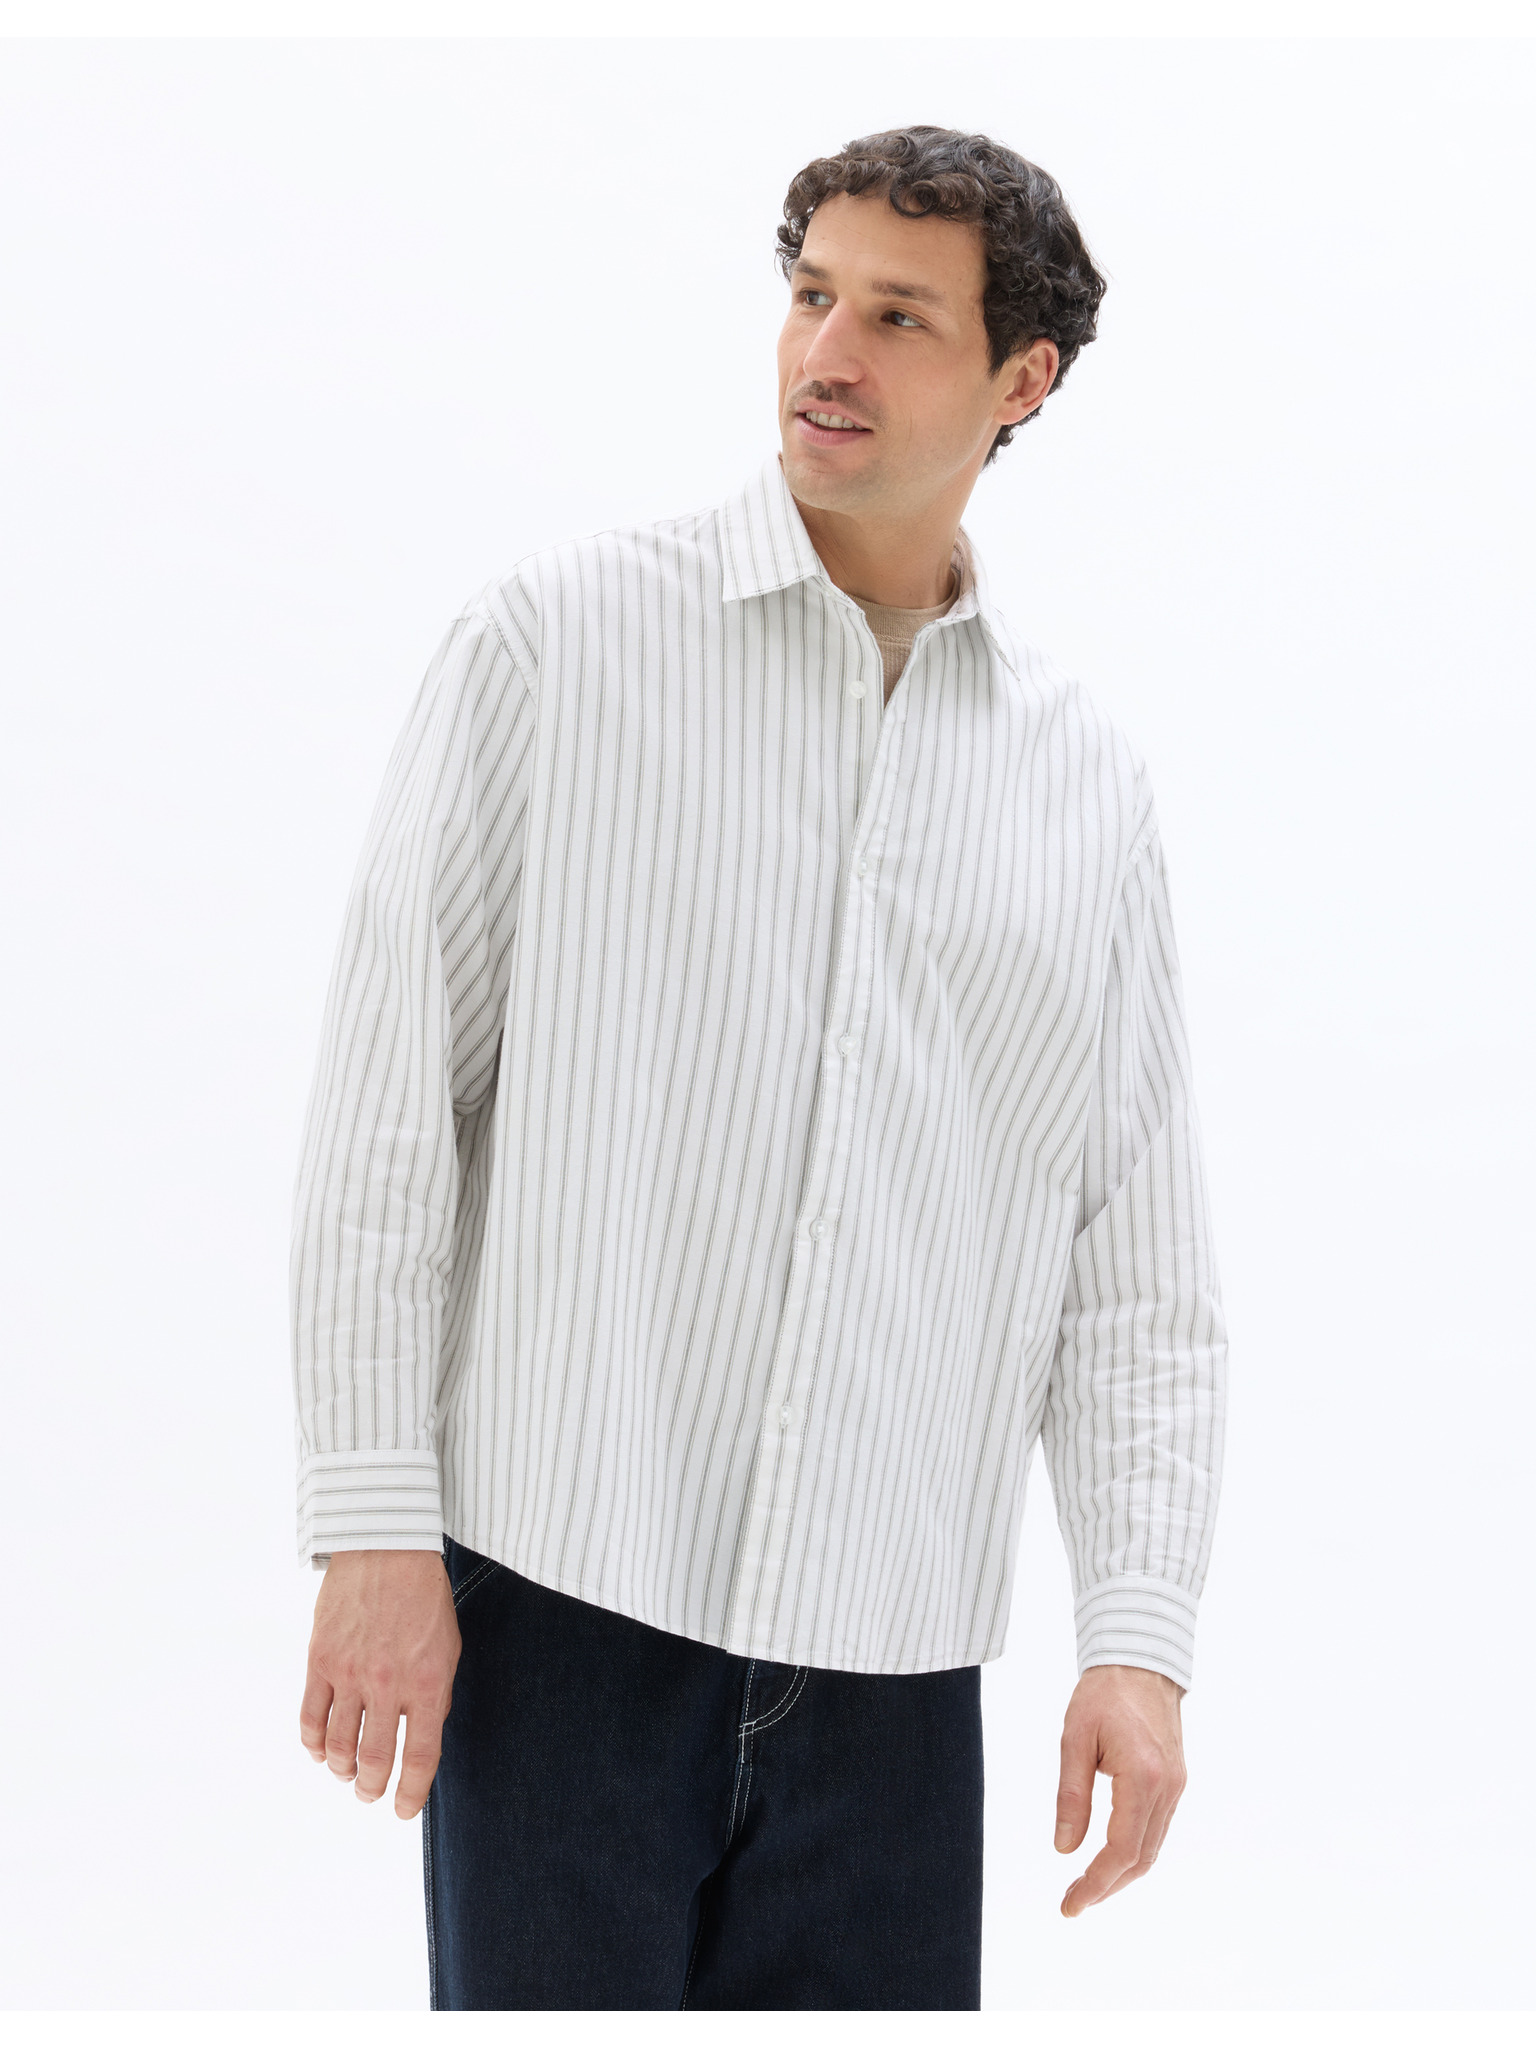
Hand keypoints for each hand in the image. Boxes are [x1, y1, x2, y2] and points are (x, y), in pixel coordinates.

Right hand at [299, 1549, 460, 1819]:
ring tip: (347, 1774)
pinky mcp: (320, 1660)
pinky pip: (310, 1716)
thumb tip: (420, 1735)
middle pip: (375, 1759)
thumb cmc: (424, 1598)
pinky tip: (319, 1751)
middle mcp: (387, 1685)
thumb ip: (435, 1695)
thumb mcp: (448, 1648)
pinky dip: (313, 1743)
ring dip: (342, 1769)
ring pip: (339, 1745)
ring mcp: (350, 1674)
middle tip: (369, 1793)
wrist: (387, 1550)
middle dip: (372, 1786)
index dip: (411, 1794)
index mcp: (428, 1684)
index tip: (404, 1810)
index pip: (419, 1758)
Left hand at [1054, 1663, 1186, 1915]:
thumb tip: (1065, 1849)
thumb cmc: (1103, 1694)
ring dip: (1121, 1874)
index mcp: (1143, 1777)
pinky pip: (1157, 1829)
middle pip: (1141, 1858)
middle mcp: (1167, 1788)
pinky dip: (1134, 1852)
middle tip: (1073, 1902)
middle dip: (1107, 1887)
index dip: (1096, 1883)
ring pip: (1152, 1848)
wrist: (1141, 1661)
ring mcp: (1176, 1786)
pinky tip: (1110, 1857)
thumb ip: (1071, 1796)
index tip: (1070, 1904)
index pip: (1122, 1850)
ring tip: (1086, 1886)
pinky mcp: (1175, 1781)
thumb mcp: (1074, 1740)